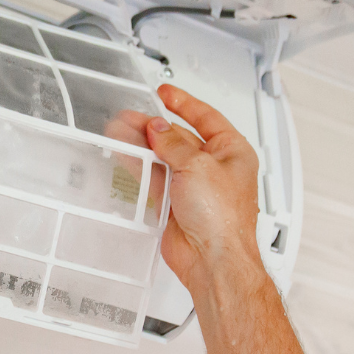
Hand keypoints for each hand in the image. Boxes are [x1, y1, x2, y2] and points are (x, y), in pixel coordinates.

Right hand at [146, 84, 261, 294]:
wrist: (212, 259)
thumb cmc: (222, 219)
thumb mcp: (197, 166)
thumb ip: (173, 143)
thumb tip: (158, 128)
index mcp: (232, 152)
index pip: (206, 117)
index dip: (184, 103)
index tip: (164, 94)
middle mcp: (214, 168)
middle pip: (180, 138)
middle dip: (154, 126)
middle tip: (131, 116)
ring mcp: (194, 187)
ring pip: (164, 158)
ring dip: (143, 145)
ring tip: (121, 131)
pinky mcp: (175, 204)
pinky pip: (155, 179)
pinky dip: (140, 167)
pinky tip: (127, 155)